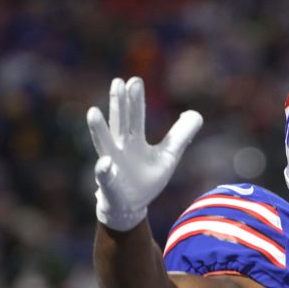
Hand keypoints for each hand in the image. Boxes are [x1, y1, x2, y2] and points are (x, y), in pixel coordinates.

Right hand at [87, 77, 202, 230]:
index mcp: (134, 140)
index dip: (136, 100)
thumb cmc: (146, 178)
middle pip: (120, 123)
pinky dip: (104, 170)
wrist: (130, 207)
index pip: (135, 116)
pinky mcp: (109, 185)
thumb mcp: (169, 156)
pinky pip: (105, 177)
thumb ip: (181, 135)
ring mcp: (111, 165)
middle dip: (119, 104)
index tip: (134, 80)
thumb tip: (196, 114)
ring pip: (104, 144)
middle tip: (118, 82)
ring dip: (99, 129)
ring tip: (93, 111)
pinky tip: (105, 162)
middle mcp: (120, 148)